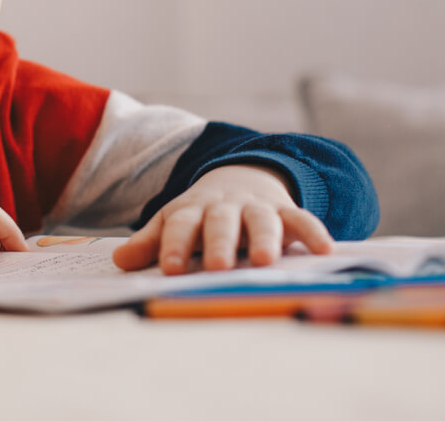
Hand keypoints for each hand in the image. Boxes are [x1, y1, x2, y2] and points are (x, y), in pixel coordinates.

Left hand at [112, 164, 332, 274]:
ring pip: (261, 220)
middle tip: (215, 265)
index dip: (173, 245)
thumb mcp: (174, 222)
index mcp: (192, 211)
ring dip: (264, 239)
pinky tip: (324, 249)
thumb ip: (150, 243)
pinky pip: (302, 219)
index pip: (180, 225)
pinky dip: (313, 232)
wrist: (241, 176)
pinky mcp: (286, 211)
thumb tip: (120, 261)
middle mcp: (225, 207)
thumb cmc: (202, 214)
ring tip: (265, 261)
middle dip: (218, 243)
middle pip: (220, 222)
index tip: (169, 268)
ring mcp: (257, 208)